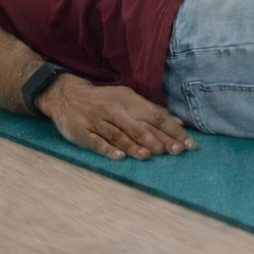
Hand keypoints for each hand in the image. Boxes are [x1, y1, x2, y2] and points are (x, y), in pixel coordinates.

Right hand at [38, 75, 195, 160]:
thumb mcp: (127, 99)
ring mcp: (97, 122)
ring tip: (149, 155)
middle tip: (175, 151)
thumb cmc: (103, 100)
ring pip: (119, 134)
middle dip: (158, 139)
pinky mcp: (82, 133)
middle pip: (139, 126)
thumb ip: (151, 112)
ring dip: (135, 145)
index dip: (172, 130)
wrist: (66, 96)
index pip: (156, 115)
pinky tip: (119, 158)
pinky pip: (97, 142)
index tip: (188, 143)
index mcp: (129, 100)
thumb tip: (180, 123)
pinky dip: (108, 150)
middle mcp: (115, 110)